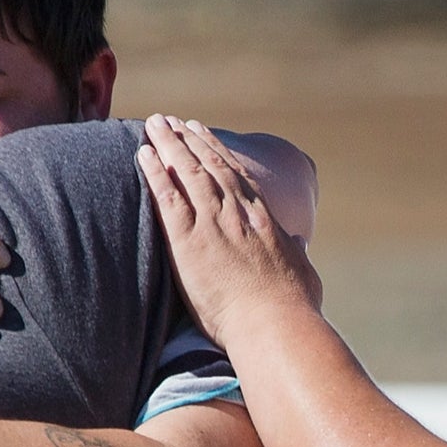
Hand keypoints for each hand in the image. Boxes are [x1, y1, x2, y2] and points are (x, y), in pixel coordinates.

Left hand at [135, 115, 324, 339]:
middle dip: (187, 139)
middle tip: (171, 122)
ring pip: (187, 171)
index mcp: (263, 218)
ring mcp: (213, 223)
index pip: (236, 174)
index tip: (202, 134)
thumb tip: (299, 244)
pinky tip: (143, 154)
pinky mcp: (188, 241)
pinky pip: (167, 197)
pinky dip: (155, 171)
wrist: (275, 325)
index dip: (216, 150)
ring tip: (153, 125)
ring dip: (169, 144)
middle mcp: (238, 212)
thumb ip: (296, 253)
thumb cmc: (293, 308)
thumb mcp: (303, 272)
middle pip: (208, 164)